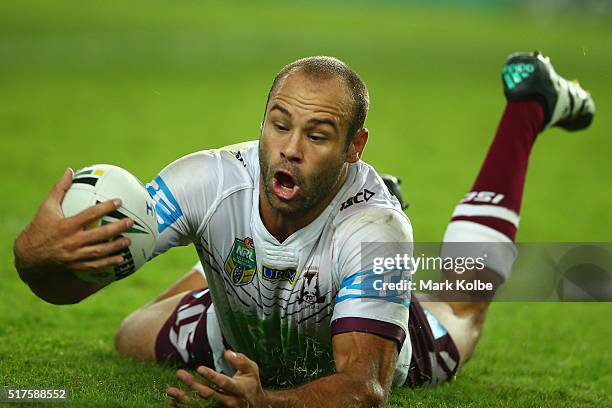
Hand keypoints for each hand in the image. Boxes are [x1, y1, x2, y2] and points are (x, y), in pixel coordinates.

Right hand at [14, 168, 133, 273]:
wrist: (28, 254)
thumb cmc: (39, 227)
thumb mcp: (46, 207)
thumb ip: (60, 189)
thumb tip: (70, 170)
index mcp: (66, 226)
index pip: (89, 215)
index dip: (105, 208)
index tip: (119, 201)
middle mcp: (71, 241)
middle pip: (98, 235)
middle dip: (116, 228)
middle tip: (130, 222)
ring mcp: (74, 255)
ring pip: (99, 252)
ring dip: (115, 247)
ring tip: (128, 241)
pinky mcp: (75, 265)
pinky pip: (94, 265)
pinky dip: (108, 263)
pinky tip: (121, 259)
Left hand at [167, 350, 266, 407]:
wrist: (257, 405)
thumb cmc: (251, 383)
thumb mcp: (252, 369)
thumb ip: (241, 361)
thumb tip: (227, 352)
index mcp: (240, 390)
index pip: (224, 383)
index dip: (212, 376)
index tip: (199, 368)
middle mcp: (230, 401)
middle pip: (209, 394)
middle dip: (193, 384)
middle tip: (179, 373)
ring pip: (200, 405)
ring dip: (184, 399)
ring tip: (170, 390)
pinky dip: (185, 406)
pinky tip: (173, 401)